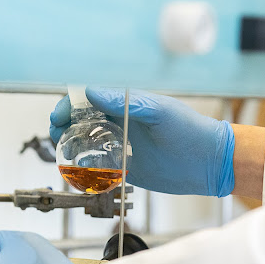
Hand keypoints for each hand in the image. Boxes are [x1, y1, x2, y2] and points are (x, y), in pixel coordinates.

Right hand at [50, 87, 234, 196]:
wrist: (209, 163)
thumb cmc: (190, 131)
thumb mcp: (159, 112)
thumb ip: (126, 102)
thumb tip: (92, 91)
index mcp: (126, 105)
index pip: (89, 100)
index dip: (69, 106)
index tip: (58, 117)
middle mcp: (120, 123)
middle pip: (82, 122)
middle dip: (63, 126)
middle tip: (55, 136)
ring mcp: (121, 145)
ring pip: (87, 144)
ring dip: (71, 147)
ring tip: (64, 152)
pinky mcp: (125, 168)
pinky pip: (99, 167)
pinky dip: (85, 169)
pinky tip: (79, 172)